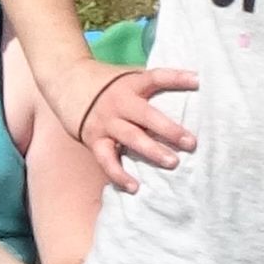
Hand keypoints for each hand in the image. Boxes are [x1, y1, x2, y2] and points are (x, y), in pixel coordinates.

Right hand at [64, 58, 196, 188]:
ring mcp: (105, 121)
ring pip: (131, 138)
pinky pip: (107, 160)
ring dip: (152, 151)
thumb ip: (148, 84)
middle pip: (147, 116)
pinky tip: (134, 187)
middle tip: (191, 143)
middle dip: (169, 130)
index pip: (155, 78)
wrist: (66, 80)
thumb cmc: (106, 82)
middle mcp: (118, 102)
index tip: (197, 80)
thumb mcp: (126, 76)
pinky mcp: (94, 139)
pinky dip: (119, 175)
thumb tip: (188, 86)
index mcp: (130, 84)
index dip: (176, 78)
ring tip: (172, 163)